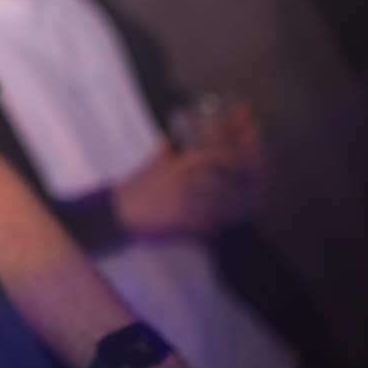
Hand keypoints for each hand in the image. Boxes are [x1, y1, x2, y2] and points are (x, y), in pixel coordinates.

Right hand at [114, 140, 264, 238]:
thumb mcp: (151, 164)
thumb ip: (164, 152)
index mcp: (177, 164)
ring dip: (229, 209)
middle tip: (248, 193)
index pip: (212, 155)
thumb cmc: (135, 188)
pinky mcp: (180, 219)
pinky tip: (218, 229)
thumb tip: (169, 139)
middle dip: (237, 186)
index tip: (243, 163)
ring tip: (236, 214)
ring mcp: (182, 200)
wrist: (119, 212)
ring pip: (217, 203)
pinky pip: (206, 222)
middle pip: (220, 179)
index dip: (232, 158)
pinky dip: (215, 226)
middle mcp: (182, 179)